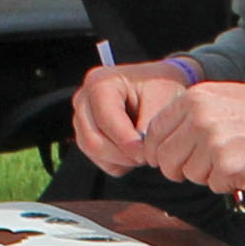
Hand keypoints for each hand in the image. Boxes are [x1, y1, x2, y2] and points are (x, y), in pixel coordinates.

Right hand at [68, 60, 188, 172]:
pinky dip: (122, 163)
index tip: (148, 152)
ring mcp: (82, 120)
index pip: (105, 120)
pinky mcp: (87, 137)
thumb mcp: (162, 102)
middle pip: (92, 141)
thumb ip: (150, 127)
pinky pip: (101, 161)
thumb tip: (140, 150)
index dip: (127, 141)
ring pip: (95, 153)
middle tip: (149, 155)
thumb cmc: (162, 90)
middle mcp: (84, 100)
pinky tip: (137, 149)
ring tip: (146, 149)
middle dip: (124, 154)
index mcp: (100, 83)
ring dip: (124, 159)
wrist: (161, 89)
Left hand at [143, 81, 244, 194]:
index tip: (168, 157)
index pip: (153, 132)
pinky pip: (214, 186)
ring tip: (234, 158)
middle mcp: (200, 118)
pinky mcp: (229, 166)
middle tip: (204, 165)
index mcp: (196, 98)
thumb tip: (166, 140)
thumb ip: (193, 115)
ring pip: (190, 176)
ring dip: (209, 175)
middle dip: (181, 168)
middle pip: (165, 159)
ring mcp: (213, 143)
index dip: (159, 150)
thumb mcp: (225, 96)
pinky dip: (228, 183)